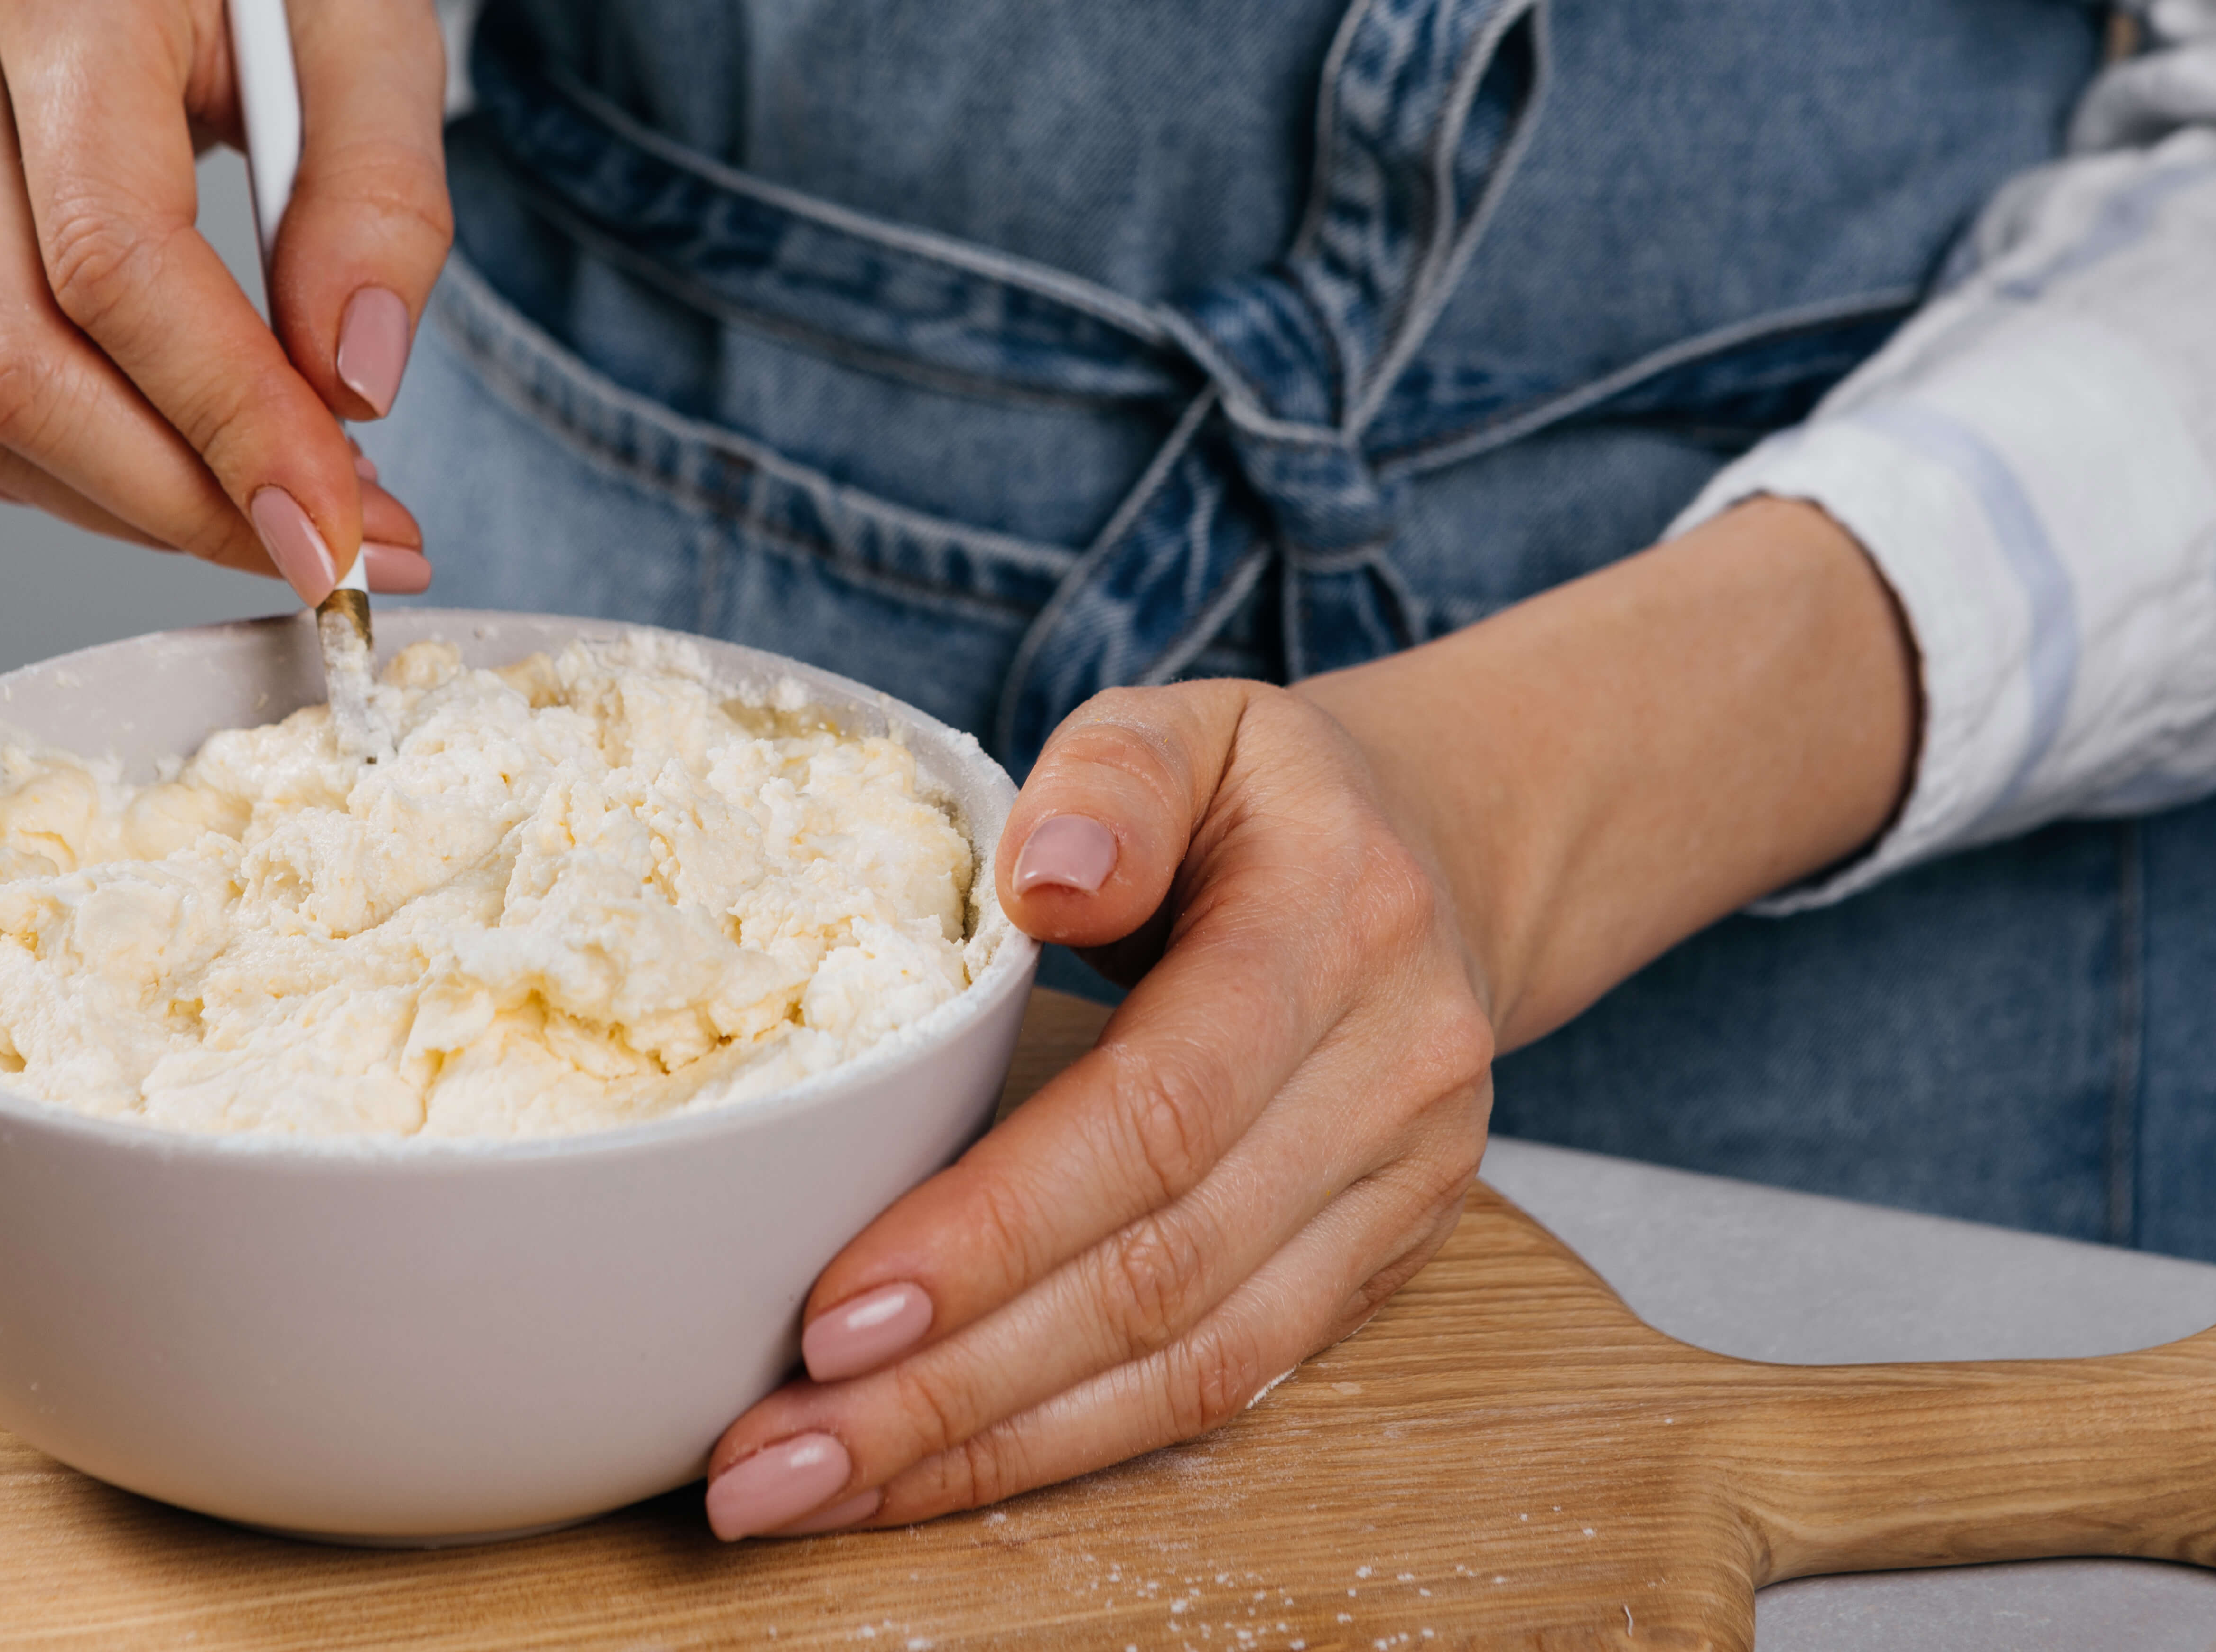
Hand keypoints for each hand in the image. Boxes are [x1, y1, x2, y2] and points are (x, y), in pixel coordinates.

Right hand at [0, 0, 444, 600]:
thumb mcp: (380, 10)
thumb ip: (384, 197)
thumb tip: (352, 388)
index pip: (109, 256)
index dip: (227, 416)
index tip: (345, 522)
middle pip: (15, 358)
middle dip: (185, 496)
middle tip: (339, 553)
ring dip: (141, 504)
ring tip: (296, 519)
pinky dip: (91, 471)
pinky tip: (207, 470)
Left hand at [700, 681, 1498, 1536]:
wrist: (1446, 856)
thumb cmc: (1268, 796)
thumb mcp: (1191, 726)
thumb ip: (1113, 776)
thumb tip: (1043, 873)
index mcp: (1337, 933)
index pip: (1155, 1117)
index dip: (994, 1230)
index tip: (833, 1315)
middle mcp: (1393, 1081)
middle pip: (1161, 1274)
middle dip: (954, 1385)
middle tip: (769, 1458)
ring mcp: (1401, 1192)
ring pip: (1195, 1366)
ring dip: (993, 1450)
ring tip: (812, 1489)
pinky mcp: (1377, 1267)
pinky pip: (1226, 1386)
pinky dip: (1069, 1445)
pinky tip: (932, 1476)